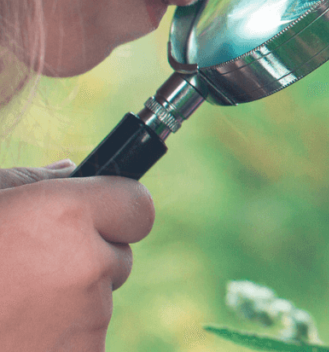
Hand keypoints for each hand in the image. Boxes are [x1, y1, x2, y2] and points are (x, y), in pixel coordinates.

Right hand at [0, 162, 154, 351]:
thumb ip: (32, 181)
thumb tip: (73, 170)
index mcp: (67, 214)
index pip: (138, 205)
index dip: (117, 210)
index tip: (98, 217)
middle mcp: (87, 264)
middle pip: (118, 256)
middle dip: (88, 259)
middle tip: (31, 270)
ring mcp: (88, 320)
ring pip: (99, 302)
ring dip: (69, 304)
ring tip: (11, 307)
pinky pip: (83, 342)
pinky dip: (59, 341)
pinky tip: (17, 334)